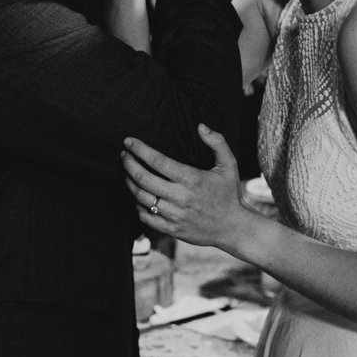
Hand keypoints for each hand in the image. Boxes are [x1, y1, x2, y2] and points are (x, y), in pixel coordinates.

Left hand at [121, 122, 247, 253]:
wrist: (232, 227)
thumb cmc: (228, 193)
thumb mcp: (228, 165)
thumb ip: (217, 142)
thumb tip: (200, 126)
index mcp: (192, 179)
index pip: (158, 161)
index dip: (140, 149)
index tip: (129, 141)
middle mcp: (181, 197)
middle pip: (144, 179)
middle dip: (129, 164)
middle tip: (123, 155)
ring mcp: (175, 215)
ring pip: (142, 198)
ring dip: (130, 183)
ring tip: (127, 173)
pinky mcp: (172, 230)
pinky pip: (146, 218)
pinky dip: (137, 206)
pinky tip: (137, 196)